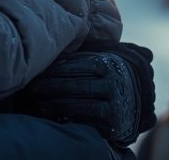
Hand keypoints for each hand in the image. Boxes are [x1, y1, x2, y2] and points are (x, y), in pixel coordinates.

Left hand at [22, 43, 155, 146]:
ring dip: (53, 103)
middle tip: (31, 89)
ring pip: (77, 103)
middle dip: (50, 87)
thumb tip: (54, 44)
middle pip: (75, 85)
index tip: (38, 72)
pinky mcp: (112, 123)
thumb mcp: (103, 60)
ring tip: (36, 102)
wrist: (137, 105)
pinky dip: (66, 117)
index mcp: (109, 64)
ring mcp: (114, 104)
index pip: (78, 65)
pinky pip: (84, 120)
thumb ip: (84, 54)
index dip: (56, 70)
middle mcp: (113, 83)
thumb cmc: (110, 77)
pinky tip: (51, 115)